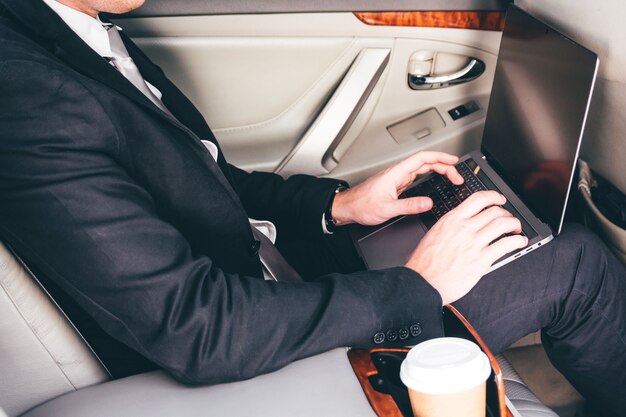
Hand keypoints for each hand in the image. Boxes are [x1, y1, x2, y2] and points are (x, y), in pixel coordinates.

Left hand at [331, 151, 463, 225]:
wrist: (348, 207)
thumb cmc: (362, 205)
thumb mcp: (388, 208)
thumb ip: (409, 206)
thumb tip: (428, 203)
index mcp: (396, 173)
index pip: (422, 158)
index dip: (440, 157)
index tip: (454, 160)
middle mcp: (397, 173)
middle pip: (425, 163)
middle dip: (444, 166)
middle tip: (458, 176)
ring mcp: (397, 179)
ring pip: (421, 169)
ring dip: (437, 171)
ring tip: (451, 177)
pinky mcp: (396, 185)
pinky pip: (416, 177)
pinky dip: (429, 177)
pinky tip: (434, 181)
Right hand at [404, 191, 528, 304]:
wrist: (422, 283)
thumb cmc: (424, 264)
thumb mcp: (434, 235)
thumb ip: (450, 228)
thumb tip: (464, 226)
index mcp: (451, 220)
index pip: (478, 199)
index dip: (493, 196)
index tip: (499, 199)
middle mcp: (464, 228)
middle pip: (494, 211)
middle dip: (506, 214)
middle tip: (509, 219)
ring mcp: (473, 243)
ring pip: (503, 224)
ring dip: (514, 225)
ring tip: (517, 230)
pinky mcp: (481, 260)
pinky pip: (506, 245)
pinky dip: (517, 242)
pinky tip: (519, 243)